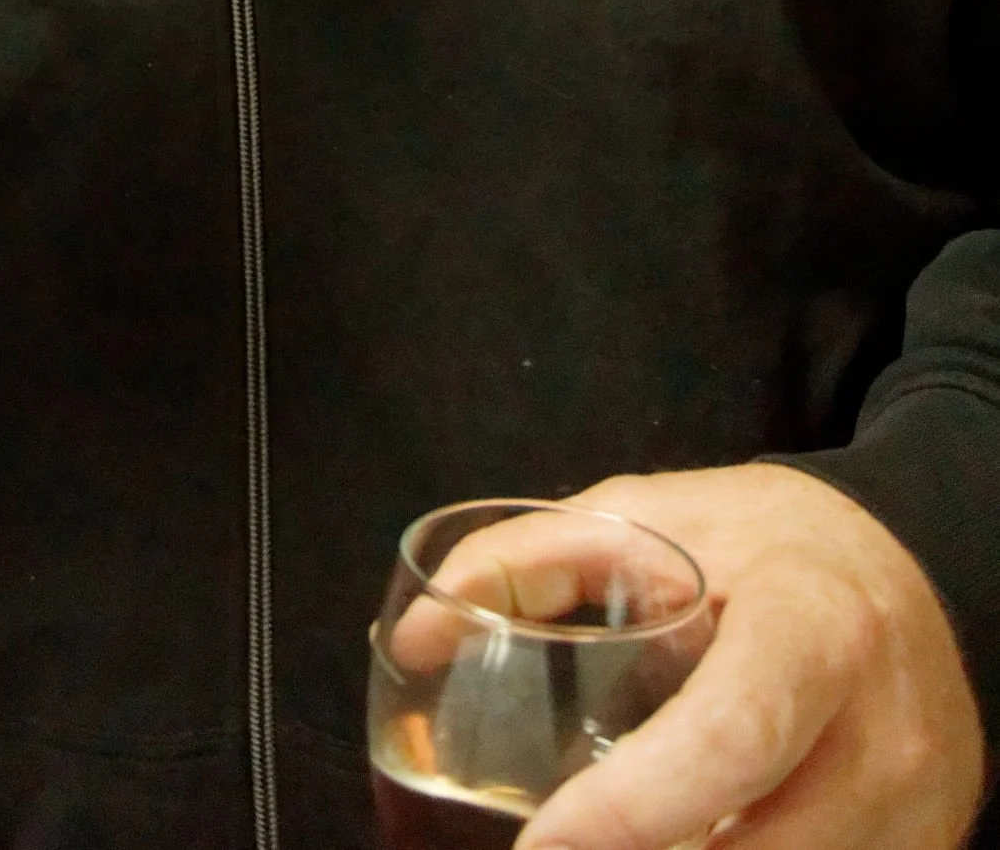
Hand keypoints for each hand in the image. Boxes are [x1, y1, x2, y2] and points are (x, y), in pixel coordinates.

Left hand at [514, 463, 983, 849]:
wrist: (912, 566)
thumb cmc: (764, 544)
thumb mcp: (647, 517)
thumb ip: (529, 564)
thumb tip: (415, 635)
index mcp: (813, 625)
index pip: (729, 738)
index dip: (632, 807)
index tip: (540, 843)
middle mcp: (884, 731)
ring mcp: (918, 808)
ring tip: (617, 839)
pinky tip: (690, 845)